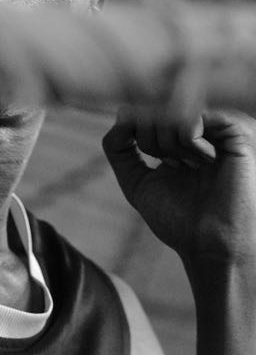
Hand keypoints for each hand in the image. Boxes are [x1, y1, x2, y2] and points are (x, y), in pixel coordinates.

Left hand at [102, 108, 255, 265]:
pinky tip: (202, 160)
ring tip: (190, 166)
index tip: (155, 160)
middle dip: (149, 140)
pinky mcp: (236, 131)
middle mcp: (196, 128)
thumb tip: (122, 112)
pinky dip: (186, 139)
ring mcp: (215, 127)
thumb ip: (119, 147)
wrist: (209, 245)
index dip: (133, 132)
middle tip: (175, 165)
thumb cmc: (176, 218)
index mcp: (174, 138)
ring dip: (168, 143)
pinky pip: (193, 115)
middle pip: (149, 109)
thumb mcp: (135, 179)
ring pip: (168, 110)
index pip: (140, 112)